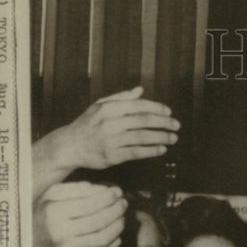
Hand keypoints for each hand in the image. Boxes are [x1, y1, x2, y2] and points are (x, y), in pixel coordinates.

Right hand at [32, 181, 126, 246]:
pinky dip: (115, 241)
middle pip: (100, 221)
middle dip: (116, 210)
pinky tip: (117, 231)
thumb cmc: (42, 213)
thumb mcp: (52, 195)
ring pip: (104, 238)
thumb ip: (77, 189)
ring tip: (122, 215)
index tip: (117, 191)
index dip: (108, 198)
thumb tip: (103, 189)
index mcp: (54, 213)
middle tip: (123, 202)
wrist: (28, 242)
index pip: (90, 205)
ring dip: (119, 225)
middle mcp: (62, 233)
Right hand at [44, 87, 179, 172]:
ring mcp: (111, 140)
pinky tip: (162, 149)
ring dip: (161, 137)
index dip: (156, 108)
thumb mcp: (100, 106)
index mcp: (108, 108)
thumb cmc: (88, 124)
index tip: (169, 112)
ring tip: (173, 138)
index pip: (138, 105)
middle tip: (176, 125)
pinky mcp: (112, 156)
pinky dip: (151, 151)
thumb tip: (140, 90)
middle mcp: (109, 123)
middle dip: (163, 123)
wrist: (69, 146)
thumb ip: (121, 98)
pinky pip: (136, 152)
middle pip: (143, 121)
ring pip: (142, 137)